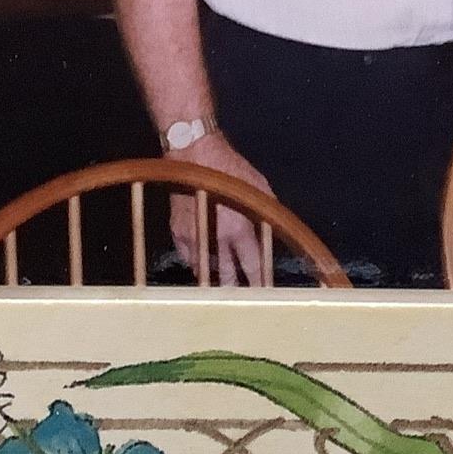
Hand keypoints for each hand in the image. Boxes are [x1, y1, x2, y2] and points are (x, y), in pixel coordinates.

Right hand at [164, 134, 271, 285]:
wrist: (193, 153)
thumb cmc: (229, 166)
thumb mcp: (259, 186)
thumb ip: (267, 209)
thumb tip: (274, 224)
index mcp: (239, 230)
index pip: (251, 265)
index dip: (259, 281)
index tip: (263, 293)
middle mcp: (217, 239)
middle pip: (227, 274)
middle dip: (236, 289)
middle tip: (241, 300)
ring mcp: (195, 237)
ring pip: (206, 269)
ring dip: (215, 279)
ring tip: (221, 290)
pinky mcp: (178, 232)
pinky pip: (187, 257)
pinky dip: (196, 264)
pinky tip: (200, 268)